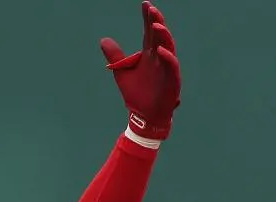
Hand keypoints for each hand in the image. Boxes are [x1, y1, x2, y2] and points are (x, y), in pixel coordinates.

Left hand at [100, 1, 180, 139]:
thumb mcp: (122, 72)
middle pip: (160, 36)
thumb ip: (115, 56)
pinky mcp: (172, 81)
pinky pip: (171, 67)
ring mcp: (167, 68)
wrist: (143, 116)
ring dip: (163, 35)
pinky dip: (167, 58)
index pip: (149, 32)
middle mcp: (160, 58)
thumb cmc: (137, 95)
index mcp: (149, 55)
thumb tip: (103, 40)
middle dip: (156, 21)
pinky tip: (161, 51)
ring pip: (168, 47)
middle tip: (151, 8)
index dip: (148, 18)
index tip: (144, 4)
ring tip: (155, 24)